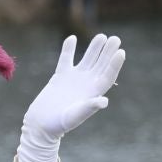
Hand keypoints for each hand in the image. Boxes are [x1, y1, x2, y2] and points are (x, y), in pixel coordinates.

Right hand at [16, 34, 124, 161]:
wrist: (41, 124)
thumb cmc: (59, 124)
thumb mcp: (75, 116)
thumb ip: (89, 107)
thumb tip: (104, 101)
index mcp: (93, 93)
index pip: (108, 76)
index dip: (115, 64)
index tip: (121, 52)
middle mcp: (86, 84)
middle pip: (101, 65)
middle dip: (108, 52)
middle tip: (115, 39)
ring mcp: (74, 79)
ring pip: (87, 59)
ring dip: (94, 48)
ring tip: (101, 36)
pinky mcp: (60, 76)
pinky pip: (66, 59)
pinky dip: (68, 49)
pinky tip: (71, 38)